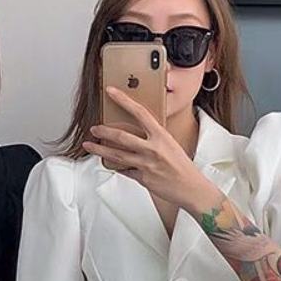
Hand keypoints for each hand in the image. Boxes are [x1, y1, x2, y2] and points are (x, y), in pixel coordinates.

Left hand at [83, 86, 214, 209]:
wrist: (191, 188)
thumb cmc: (182, 166)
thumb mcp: (170, 145)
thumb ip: (154, 138)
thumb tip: (138, 134)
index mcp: (161, 136)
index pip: (139, 112)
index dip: (123, 100)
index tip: (111, 92)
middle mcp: (152, 149)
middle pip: (121, 137)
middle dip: (104, 132)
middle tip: (94, 128)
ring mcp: (146, 164)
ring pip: (116, 155)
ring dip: (100, 150)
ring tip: (89, 145)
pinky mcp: (142, 178)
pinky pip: (124, 171)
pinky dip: (117, 167)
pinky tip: (111, 164)